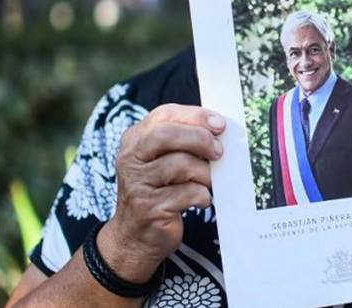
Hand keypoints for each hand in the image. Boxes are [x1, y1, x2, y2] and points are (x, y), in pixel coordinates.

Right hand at [98, 104, 225, 281]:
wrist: (135, 236)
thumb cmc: (158, 191)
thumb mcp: (162, 160)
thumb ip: (182, 141)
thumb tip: (218, 128)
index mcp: (134, 140)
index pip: (164, 115)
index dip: (195, 116)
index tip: (220, 124)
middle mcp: (131, 158)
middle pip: (167, 135)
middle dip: (200, 139)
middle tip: (219, 152)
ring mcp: (137, 184)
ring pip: (181, 165)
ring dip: (204, 173)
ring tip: (207, 182)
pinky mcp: (150, 209)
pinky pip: (188, 193)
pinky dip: (202, 196)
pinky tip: (200, 200)